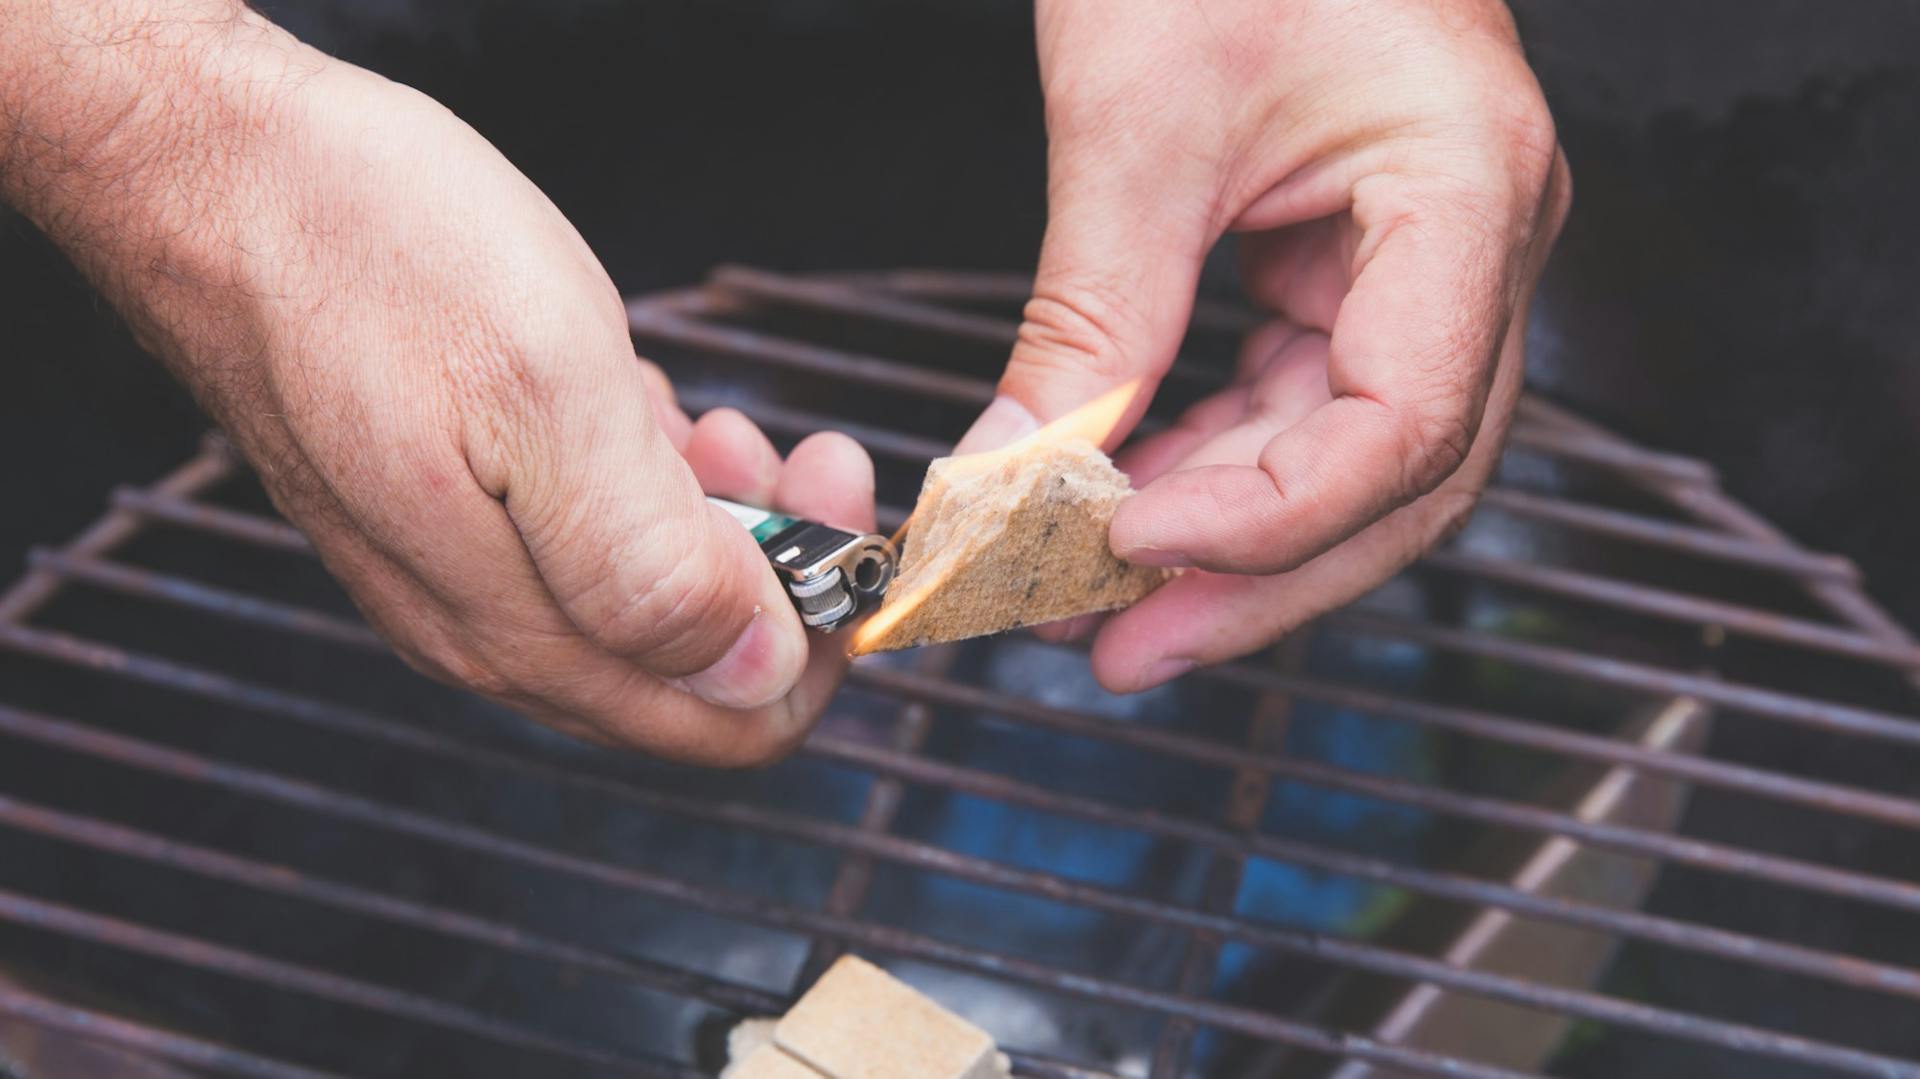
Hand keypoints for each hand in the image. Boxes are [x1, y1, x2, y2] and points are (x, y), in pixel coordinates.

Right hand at [1, 2, 872, 762]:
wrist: (214, 171)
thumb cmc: (374, 257)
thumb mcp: (547, 400)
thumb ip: (652, 564)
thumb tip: (756, 675)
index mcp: (523, 632)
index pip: (726, 724)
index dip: (818, 644)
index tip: (844, 529)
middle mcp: (489, 629)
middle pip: (693, 666)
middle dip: (776, 566)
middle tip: (795, 448)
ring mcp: (459, 571)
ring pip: (645, 593)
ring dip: (712, 514)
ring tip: (711, 411)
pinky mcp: (444, 509)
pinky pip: (588, 533)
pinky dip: (644, 477)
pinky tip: (631, 398)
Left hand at [962, 0, 1570, 691]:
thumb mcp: (1137, 121)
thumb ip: (1089, 316)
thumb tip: (1009, 474)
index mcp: (1466, 192)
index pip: (1405, 426)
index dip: (1269, 517)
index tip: (1125, 545)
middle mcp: (1471, 248)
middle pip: (1393, 481)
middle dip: (1249, 578)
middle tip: (1111, 648)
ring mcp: (1418, 266)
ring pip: (1342, 462)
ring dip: (1218, 541)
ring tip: (1088, 603)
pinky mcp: (1347, 272)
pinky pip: (1291, 406)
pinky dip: (1204, 465)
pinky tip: (1114, 510)